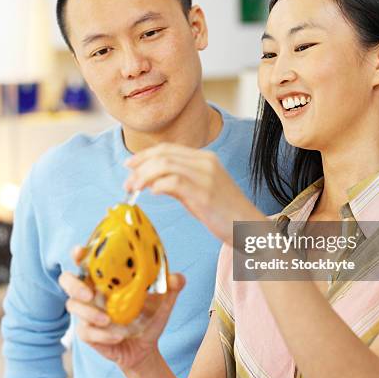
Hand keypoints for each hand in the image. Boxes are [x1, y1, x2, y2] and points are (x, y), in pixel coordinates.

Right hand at [59, 245, 184, 370]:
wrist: (146, 347)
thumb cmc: (150, 315)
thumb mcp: (163, 300)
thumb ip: (171, 286)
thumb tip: (178, 278)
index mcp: (105, 277)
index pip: (85, 260)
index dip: (79, 254)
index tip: (81, 251)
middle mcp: (91, 291)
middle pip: (67, 280)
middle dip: (74, 284)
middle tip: (90, 291)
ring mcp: (86, 312)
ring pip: (74, 307)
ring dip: (90, 313)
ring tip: (109, 319)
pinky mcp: (88, 333)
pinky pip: (86, 332)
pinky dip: (102, 334)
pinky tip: (119, 336)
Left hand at [124, 143, 263, 245]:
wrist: (251, 229)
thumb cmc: (224, 213)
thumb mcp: (199, 192)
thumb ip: (179, 182)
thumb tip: (153, 181)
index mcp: (205, 158)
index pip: (167, 148)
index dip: (144, 155)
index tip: (129, 165)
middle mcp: (206, 162)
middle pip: (163, 154)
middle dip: (140, 166)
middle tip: (127, 181)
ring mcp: (206, 176)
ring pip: (165, 165)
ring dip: (144, 176)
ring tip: (134, 188)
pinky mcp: (205, 193)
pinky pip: (174, 182)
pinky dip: (158, 185)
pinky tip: (153, 193)